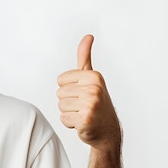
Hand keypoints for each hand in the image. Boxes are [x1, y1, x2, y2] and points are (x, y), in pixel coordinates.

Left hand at [57, 35, 120, 149]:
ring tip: (83, 114)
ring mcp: (91, 104)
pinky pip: (63, 119)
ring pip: (60, 106)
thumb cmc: (96, 103)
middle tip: (83, 106)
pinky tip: (82, 123)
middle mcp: (94, 88)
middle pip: (59, 93)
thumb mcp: (92, 78)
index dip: (68, 89)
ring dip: (69, 112)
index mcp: (94, 76)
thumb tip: (88, 36)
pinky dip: (70, 124)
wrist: (108, 131)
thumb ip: (85, 57)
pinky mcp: (86, 119)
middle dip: (68, 102)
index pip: (60, 80)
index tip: (83, 94)